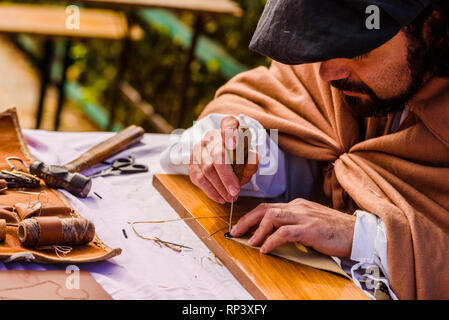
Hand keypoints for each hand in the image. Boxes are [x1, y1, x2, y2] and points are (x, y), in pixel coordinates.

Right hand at [189, 116, 258, 203]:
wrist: (222, 160)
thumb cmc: (238, 158)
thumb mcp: (248, 158)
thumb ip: (252, 158)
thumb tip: (253, 158)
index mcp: (227, 129)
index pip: (229, 124)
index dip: (230, 133)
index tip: (234, 144)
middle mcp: (211, 137)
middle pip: (216, 154)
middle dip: (226, 176)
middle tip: (235, 191)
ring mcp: (199, 149)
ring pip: (207, 168)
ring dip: (219, 187)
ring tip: (230, 198)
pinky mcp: (192, 163)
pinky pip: (198, 178)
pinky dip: (210, 191)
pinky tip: (220, 198)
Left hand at [230, 198, 355, 257]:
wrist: (358, 233)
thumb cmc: (335, 231)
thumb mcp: (311, 222)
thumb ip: (294, 224)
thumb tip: (274, 234)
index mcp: (298, 205)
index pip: (268, 207)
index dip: (252, 216)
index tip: (241, 226)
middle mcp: (298, 207)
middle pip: (265, 209)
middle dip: (247, 220)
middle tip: (235, 232)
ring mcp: (304, 216)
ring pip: (272, 217)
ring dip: (257, 230)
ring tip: (250, 242)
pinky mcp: (310, 229)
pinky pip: (285, 233)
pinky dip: (272, 240)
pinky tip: (266, 249)